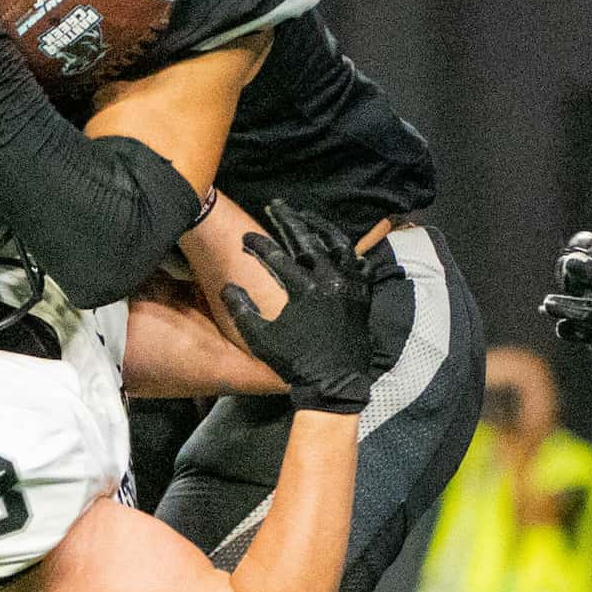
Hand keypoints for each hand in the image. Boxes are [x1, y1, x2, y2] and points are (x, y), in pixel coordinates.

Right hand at [221, 208, 395, 413]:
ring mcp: (351, 286)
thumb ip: (242, 309)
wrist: (336, 385)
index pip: (277, 257)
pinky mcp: (363, 295)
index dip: (258, 245)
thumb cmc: (296, 363)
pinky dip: (347, 251)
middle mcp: (331, 281)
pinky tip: (337, 245)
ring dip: (320, 227)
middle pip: (308, 240)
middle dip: (289, 220)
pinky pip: (359, 263)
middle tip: (276, 206)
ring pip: (338, 244)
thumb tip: (229, 286)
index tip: (245, 238)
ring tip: (306, 216)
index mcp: (305, 290)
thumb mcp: (261, 338)